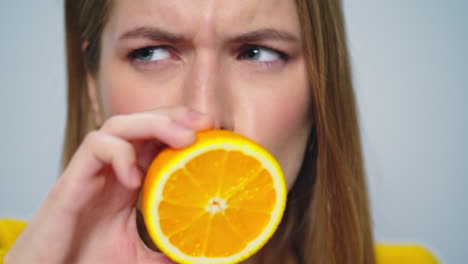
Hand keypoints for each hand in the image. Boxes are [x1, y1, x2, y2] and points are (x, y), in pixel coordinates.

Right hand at [5, 107, 212, 263]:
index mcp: (128, 179)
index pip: (155, 138)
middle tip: (205, 122)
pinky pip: (95, 147)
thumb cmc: (88, 261)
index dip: (182, 125)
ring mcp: (92, 171)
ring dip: (153, 124)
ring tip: (184, 139)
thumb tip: (202, 250)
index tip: (212, 128)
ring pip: (119, 125)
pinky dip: (119, 154)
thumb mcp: (139, 254)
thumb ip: (166, 244)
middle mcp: (111, 169)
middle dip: (173, 115)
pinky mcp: (72, 180)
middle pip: (141, 122)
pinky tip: (135, 178)